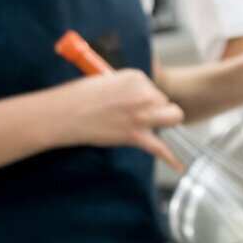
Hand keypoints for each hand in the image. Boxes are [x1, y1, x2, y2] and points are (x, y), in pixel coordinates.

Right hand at [54, 70, 184, 170]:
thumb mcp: (106, 81)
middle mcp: (144, 94)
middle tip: (136, 115)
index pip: (152, 88)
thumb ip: (126, 89)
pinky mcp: (136, 135)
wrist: (63, 114)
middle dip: (155, 108)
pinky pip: (160, 148)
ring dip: (166, 123)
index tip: (127, 103)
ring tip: (154, 127)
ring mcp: (142, 115)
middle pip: (164, 101)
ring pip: (172, 118)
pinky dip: (171, 158)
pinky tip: (178, 166)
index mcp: (136, 77)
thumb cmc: (77, 97)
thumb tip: (135, 99)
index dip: (143, 97)